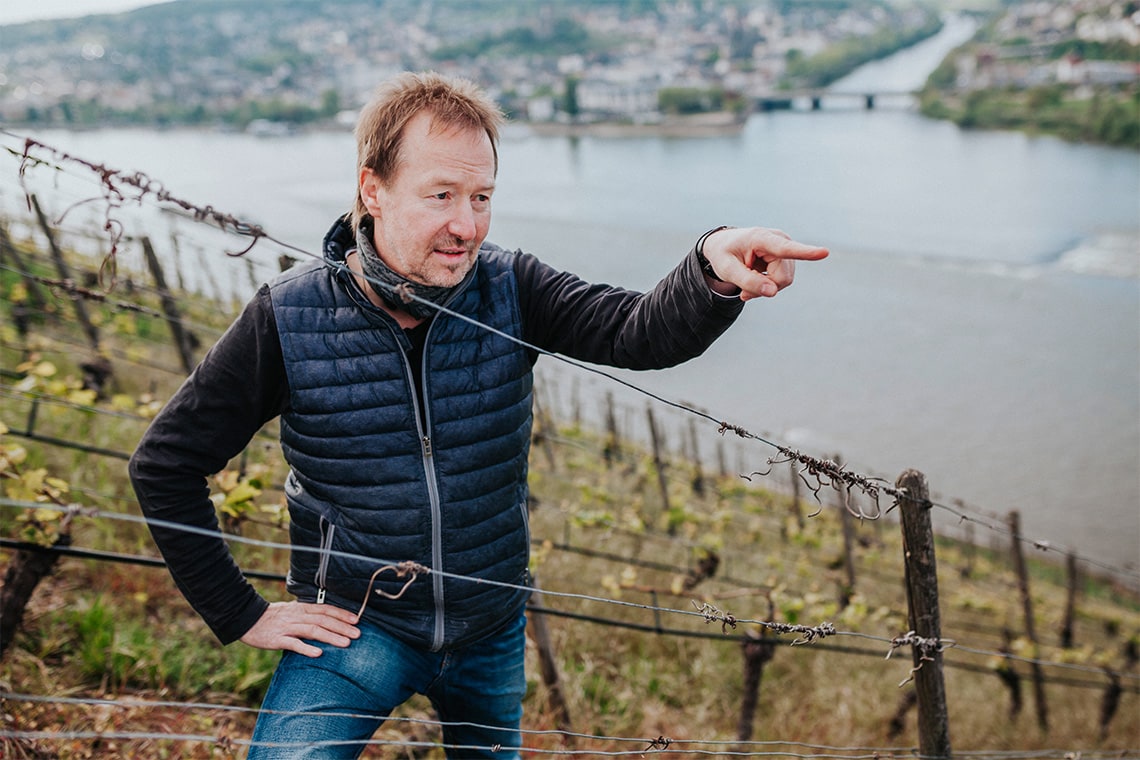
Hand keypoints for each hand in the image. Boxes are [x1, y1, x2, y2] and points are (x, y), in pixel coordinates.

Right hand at [240, 601, 360, 657]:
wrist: (247, 619)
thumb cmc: (274, 617)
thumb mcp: (293, 611)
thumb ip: (309, 614)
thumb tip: (329, 619)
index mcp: (302, 608)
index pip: (325, 609)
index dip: (341, 614)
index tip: (356, 620)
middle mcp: (297, 616)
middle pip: (323, 620)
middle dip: (341, 626)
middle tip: (358, 634)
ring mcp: (288, 627)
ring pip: (312, 630)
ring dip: (330, 636)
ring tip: (345, 643)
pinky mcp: (277, 639)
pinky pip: (293, 644)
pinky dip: (306, 648)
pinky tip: (318, 653)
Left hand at [701, 227, 828, 300]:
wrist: (724, 245)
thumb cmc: (723, 254)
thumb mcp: (727, 270)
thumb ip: (748, 281)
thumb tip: (773, 292)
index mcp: (761, 238)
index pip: (785, 249)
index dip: (806, 252)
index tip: (825, 252)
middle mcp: (779, 240)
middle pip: (781, 278)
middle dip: (763, 288)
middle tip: (743, 289)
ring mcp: (785, 249)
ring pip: (783, 282)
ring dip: (764, 288)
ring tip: (746, 282)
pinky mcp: (787, 259)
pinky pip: (782, 282)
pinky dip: (767, 286)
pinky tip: (754, 281)